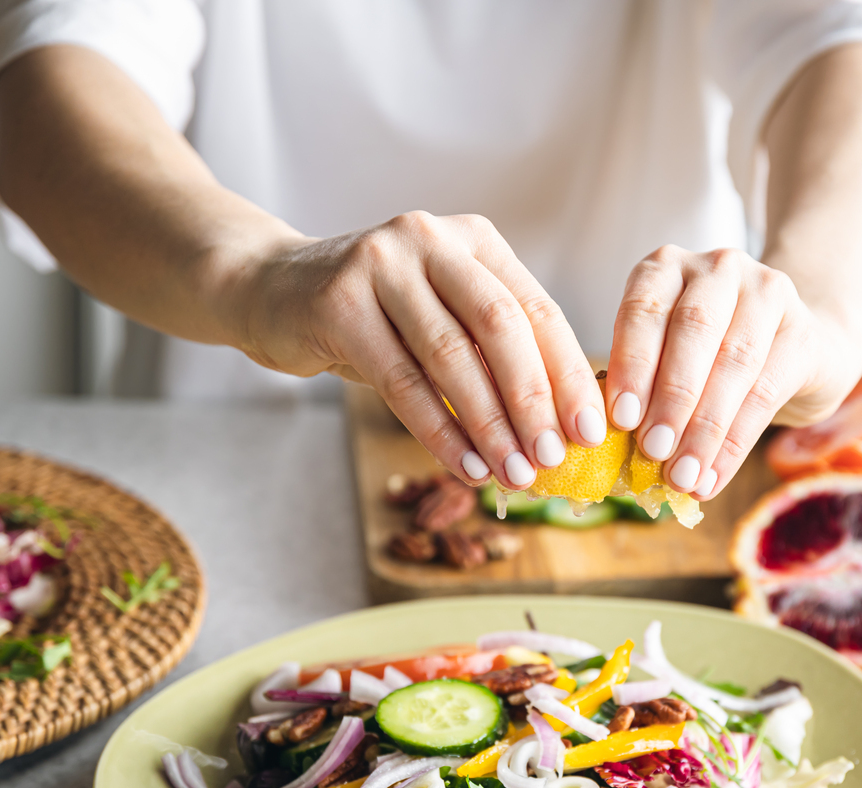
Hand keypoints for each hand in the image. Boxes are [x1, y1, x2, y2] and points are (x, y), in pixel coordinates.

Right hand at [233, 211, 607, 487]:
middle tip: (554, 457)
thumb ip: (492, 353)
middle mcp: (432, 240)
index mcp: (474, 240)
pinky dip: (438, 430)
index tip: (592, 430)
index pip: (537, 309)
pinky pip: (400, 380)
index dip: (569, 373)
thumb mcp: (439, 317)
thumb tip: (560, 428)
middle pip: (501, 326)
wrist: (269, 290)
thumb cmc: (374, 315)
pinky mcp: (339, 301)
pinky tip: (466, 466)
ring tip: (514, 474)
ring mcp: (381, 263)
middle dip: (534, 399)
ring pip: (451, 355)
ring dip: (489, 424)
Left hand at [605, 245, 861, 499]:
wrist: (793, 347)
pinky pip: (766, 391)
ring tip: (683, 475)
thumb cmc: (706, 357)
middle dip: (671, 398)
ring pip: (734, 362)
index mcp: (667, 267)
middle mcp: (717, 268)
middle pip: (693, 330)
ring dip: (704, 427)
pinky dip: (735, 442)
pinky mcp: (802, 330)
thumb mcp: (666, 357)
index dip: (631, 365)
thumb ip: (642, 386)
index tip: (621, 419)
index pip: (644, 309)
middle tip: (653, 451)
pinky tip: (714, 476)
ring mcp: (767, 291)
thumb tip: (611, 445)